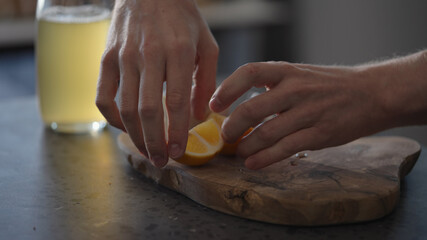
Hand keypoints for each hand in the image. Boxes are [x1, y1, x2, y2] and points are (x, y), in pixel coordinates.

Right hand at [96, 0, 217, 166]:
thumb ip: (207, 81)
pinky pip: (102, 96)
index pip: (176, 102)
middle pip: (148, 111)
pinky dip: (112, 118)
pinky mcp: (106, 57)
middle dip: (155, 142)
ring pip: (126, 108)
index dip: (177, 132)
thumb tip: (202, 116)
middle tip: (162, 160)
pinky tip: (125, 128)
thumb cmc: (182, 18)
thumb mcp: (206, 44)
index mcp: (178, 52)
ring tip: (147, 152)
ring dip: (135, 137)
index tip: (179, 153)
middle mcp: (148, 56)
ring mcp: (123, 57)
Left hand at [209, 62, 397, 169]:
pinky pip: (284, 149)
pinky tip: (252, 163)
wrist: (372, 93)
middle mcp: (296, 89)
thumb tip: (237, 104)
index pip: (249, 72)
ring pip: (266, 133)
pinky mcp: (319, 135)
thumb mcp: (300, 74)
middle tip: (225, 135)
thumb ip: (272, 85)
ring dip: (246, 146)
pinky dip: (263, 159)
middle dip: (232, 126)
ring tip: (239, 152)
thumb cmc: (329, 85)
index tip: (214, 104)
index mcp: (288, 71)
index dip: (227, 88)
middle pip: (252, 108)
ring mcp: (308, 113)